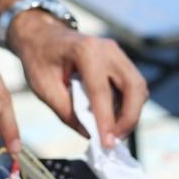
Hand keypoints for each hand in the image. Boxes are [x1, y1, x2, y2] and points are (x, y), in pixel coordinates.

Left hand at [7, 14, 146, 149]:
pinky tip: (114, 120)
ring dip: (131, 114)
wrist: (42, 35)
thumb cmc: (39, 59)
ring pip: (138, 87)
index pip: (102, 91)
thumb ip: (67, 112)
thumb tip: (90, 134)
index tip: (107, 144)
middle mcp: (108, 50)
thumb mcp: (44, 88)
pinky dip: (128, 106)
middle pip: (134, 87)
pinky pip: (133, 86)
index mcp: (85, 51)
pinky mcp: (121, 61)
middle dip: (129, 118)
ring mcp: (118, 53)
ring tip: (114, 134)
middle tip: (115, 141)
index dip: (106, 120)